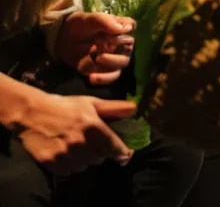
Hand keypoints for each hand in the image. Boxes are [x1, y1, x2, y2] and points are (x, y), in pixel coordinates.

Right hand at [14, 93, 135, 174]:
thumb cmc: (64, 106)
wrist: (31, 113)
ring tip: (78, 148)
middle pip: (100, 158)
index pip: (114, 147)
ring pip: (85, 166)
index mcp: (93, 126)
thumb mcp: (90, 103)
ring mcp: (65, 154)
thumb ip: (113, 108)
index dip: (122, 153)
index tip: (125, 156)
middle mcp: (80, 142)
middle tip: (93, 144)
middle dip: (100, 153)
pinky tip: (66, 154)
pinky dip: (71, 165)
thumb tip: (133, 109)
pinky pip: (69, 171)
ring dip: (85, 160)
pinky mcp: (51, 162)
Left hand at [54, 12, 133, 85]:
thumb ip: (106, 22)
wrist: (62, 38)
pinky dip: (104, 79)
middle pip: (127, 52)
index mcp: (120, 29)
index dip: (125, 33)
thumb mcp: (90, 19)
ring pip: (121, 66)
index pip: (131, 29)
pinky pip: (110, 77)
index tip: (113, 36)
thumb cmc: (80, 25)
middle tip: (99, 56)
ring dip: (110, 68)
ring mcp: (113, 58)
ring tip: (95, 64)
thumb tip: (126, 28)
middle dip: (116, 57)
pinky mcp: (103, 70)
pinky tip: (92, 78)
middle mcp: (121, 44)